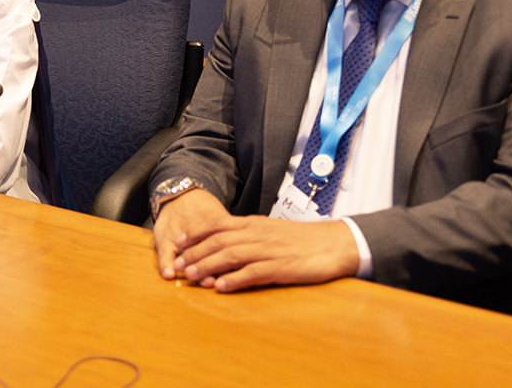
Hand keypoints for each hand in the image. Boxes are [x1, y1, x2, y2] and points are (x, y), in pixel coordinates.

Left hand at [154, 190, 360, 291]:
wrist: (335, 243)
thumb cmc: (303, 240)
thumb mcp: (272, 231)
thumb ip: (250, 236)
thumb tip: (228, 244)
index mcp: (254, 224)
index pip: (218, 225)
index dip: (196, 233)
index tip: (178, 242)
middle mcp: (257, 234)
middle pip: (218, 241)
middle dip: (195, 253)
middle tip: (176, 265)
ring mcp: (268, 250)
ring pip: (230, 256)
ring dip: (208, 266)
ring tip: (190, 277)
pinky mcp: (280, 267)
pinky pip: (253, 273)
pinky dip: (234, 279)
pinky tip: (220, 287)